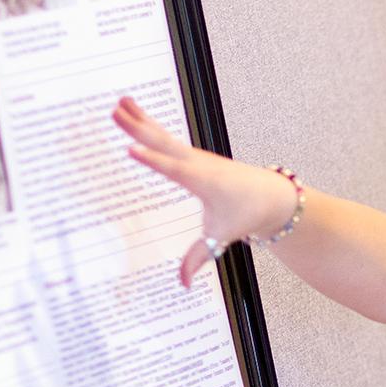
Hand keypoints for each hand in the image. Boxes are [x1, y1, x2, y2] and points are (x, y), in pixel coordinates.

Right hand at [112, 96, 293, 286]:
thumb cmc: (246, 214)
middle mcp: (197, 163)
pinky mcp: (192, 154)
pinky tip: (135, 110)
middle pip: (163, 143)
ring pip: (163, 135)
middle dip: (139, 129)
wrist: (270, 195)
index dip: (152, 161)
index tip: (131, 149)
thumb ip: (199, 257)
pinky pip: (167, 136)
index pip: (173, 170)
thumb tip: (182, 284)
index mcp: (203, 181)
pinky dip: (150, 123)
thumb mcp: (222, 237)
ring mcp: (194, 155)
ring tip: (119, 102)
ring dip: (141, 119)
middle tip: (115, 112)